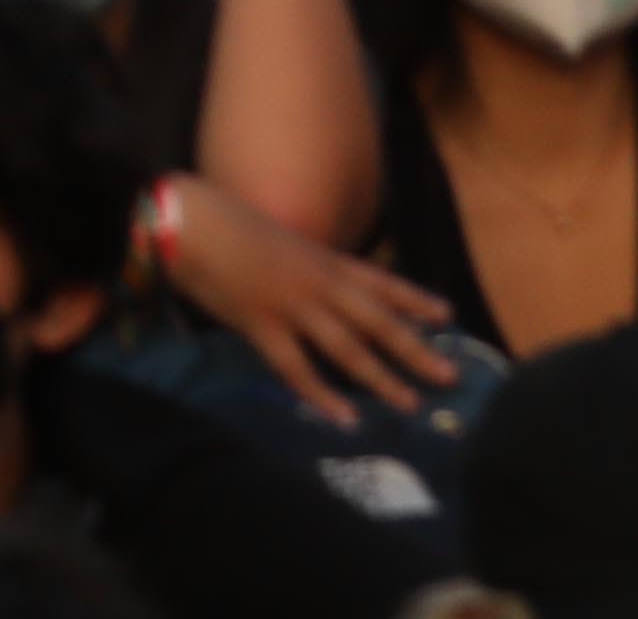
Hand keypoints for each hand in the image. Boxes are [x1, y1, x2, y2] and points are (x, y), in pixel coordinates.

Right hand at [148, 178, 454, 425]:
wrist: (186, 220)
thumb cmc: (225, 221)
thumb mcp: (278, 237)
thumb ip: (304, 263)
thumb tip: (322, 285)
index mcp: (322, 257)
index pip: (380, 280)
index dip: (414, 298)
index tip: (447, 314)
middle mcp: (318, 283)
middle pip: (378, 321)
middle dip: (416, 348)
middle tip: (451, 375)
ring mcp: (293, 306)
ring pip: (349, 348)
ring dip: (382, 378)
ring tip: (411, 404)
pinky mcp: (262, 326)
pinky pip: (298, 368)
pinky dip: (322, 395)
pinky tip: (345, 417)